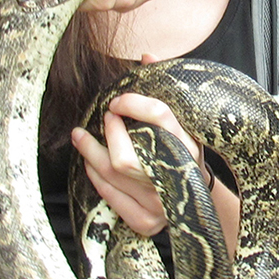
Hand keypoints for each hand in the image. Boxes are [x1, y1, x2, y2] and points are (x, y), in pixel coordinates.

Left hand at [71, 57, 201, 236]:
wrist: (198, 200)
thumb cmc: (184, 150)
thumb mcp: (183, 121)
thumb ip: (163, 89)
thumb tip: (146, 56)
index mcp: (189, 145)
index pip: (159, 116)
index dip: (133, 103)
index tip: (117, 101)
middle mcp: (176, 175)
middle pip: (127, 154)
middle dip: (109, 132)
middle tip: (104, 117)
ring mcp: (160, 203)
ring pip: (113, 174)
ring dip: (91, 152)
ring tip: (80, 136)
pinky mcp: (146, 222)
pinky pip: (111, 198)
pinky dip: (96, 178)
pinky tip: (90, 163)